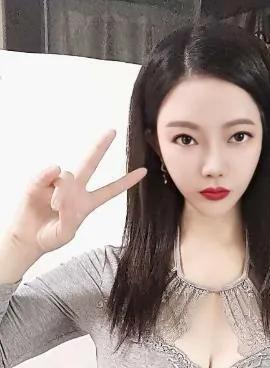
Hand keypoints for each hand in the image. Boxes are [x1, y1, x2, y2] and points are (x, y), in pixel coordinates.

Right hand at [9, 129, 146, 254]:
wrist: (27, 237)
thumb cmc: (49, 237)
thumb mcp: (64, 234)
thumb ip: (69, 218)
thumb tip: (62, 195)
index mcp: (87, 203)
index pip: (110, 190)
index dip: (126, 181)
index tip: (143, 171)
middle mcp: (75, 189)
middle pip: (90, 164)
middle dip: (100, 147)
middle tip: (112, 131)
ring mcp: (58, 183)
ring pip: (67, 175)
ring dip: (62, 191)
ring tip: (54, 206)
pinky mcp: (40, 181)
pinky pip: (49, 172)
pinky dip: (48, 175)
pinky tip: (47, 184)